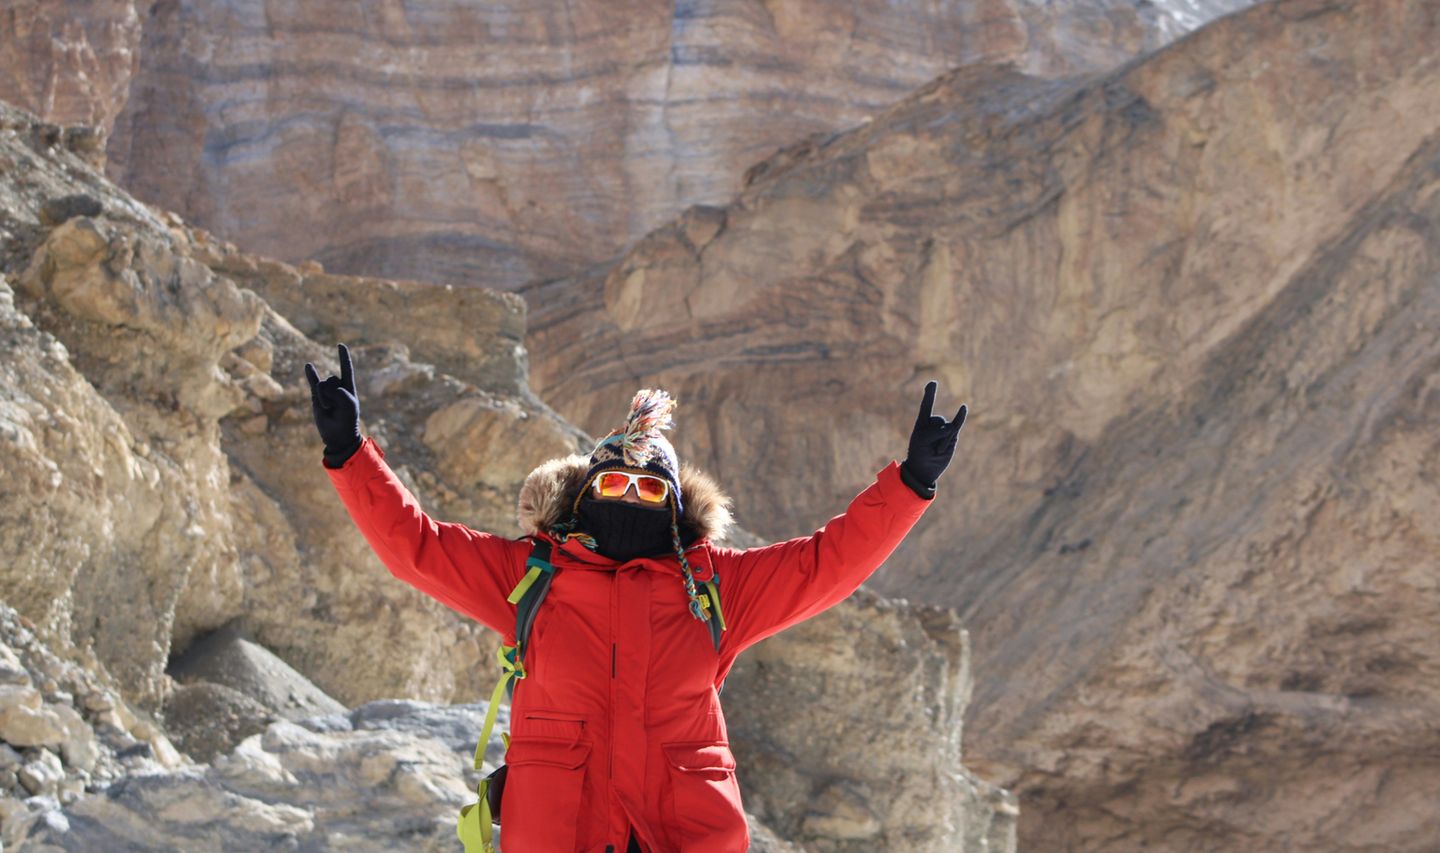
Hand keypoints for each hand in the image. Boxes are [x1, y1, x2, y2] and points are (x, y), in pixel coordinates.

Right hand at [304, 343, 361, 466]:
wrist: (337, 434)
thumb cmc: (347, 419)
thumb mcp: (348, 405)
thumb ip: (338, 392)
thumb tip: (322, 386)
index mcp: (348, 387)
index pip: (346, 368)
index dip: (343, 357)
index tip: (340, 345)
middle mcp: (337, 387)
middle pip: (332, 380)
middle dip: (332, 393)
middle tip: (336, 408)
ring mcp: (326, 391)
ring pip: (322, 385)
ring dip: (325, 398)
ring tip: (329, 409)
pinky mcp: (316, 397)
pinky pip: (312, 382)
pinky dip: (310, 374)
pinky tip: (308, 365)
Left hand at [901, 380, 966, 494]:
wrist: (925, 469)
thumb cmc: (919, 453)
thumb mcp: (921, 440)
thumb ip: (936, 431)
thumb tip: (952, 428)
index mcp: (922, 422)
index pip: (926, 405)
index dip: (930, 394)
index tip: (932, 383)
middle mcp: (934, 423)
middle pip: (937, 422)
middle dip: (934, 436)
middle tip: (927, 448)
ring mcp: (944, 429)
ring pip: (947, 430)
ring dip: (941, 443)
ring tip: (935, 450)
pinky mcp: (952, 436)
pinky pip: (957, 424)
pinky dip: (960, 416)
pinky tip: (963, 407)